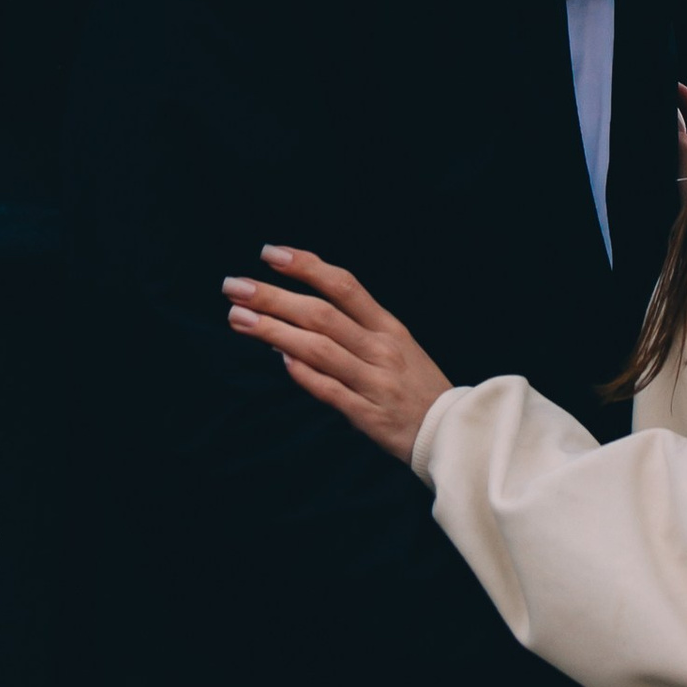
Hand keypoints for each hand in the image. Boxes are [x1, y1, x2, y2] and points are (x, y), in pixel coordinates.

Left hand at [222, 248, 451, 462]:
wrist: (452, 433)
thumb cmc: (416, 386)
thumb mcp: (396, 346)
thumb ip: (352, 331)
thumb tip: (293, 321)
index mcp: (388, 327)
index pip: (344, 285)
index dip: (306, 266)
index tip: (270, 253)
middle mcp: (381, 348)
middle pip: (322, 314)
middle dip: (274, 297)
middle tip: (234, 286)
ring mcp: (375, 381)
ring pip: (320, 349)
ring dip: (275, 331)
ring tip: (239, 319)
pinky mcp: (368, 415)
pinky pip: (331, 391)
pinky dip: (305, 374)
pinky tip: (280, 359)